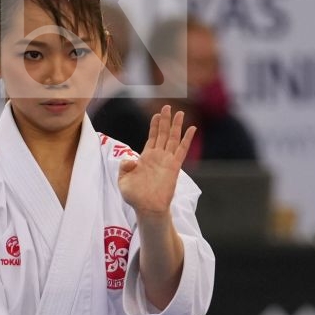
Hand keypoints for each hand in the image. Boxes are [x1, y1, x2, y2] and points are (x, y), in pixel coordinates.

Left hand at [118, 105, 194, 220]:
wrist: (146, 209)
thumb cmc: (135, 197)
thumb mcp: (122, 180)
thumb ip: (124, 166)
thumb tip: (131, 158)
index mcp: (145, 158)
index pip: (152, 137)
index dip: (154, 125)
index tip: (157, 114)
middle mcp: (158, 157)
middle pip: (163, 134)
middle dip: (165, 120)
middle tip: (167, 106)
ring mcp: (166, 161)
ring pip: (173, 139)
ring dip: (176, 126)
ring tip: (180, 112)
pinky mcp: (174, 167)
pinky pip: (182, 150)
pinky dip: (187, 139)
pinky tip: (191, 129)